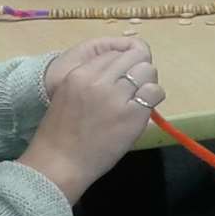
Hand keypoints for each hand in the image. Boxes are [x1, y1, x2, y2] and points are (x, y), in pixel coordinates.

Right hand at [18, 42, 163, 203]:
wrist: (60, 162)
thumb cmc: (61, 134)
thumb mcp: (68, 95)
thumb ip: (90, 80)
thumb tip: (119, 73)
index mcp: (80, 73)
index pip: (114, 53)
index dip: (122, 64)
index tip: (121, 79)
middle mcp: (98, 80)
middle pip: (133, 56)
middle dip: (137, 69)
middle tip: (134, 88)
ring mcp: (116, 96)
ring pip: (147, 70)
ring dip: (147, 81)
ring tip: (139, 98)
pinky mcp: (133, 113)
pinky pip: (154, 92)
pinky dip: (154, 97)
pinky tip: (145, 107)